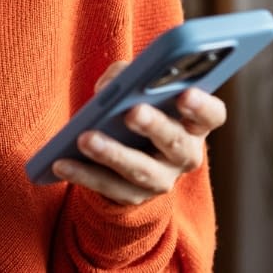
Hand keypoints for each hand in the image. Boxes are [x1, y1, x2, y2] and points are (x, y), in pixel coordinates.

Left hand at [49, 61, 225, 205]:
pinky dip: (83, 174)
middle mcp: (185, 154)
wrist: (125, 149)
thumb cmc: (133, 104)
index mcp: (194, 122)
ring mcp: (162, 179)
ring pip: (141, 170)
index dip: (202, 106)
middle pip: (176, 143)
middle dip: (154, 126)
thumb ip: (126, 76)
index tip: (185, 93)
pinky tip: (61, 161)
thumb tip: (110, 85)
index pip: (212, 115)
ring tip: (85, 139)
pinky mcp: (133, 196)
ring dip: (112, 154)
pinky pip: (109, 187)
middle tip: (132, 111)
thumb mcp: (134, 87)